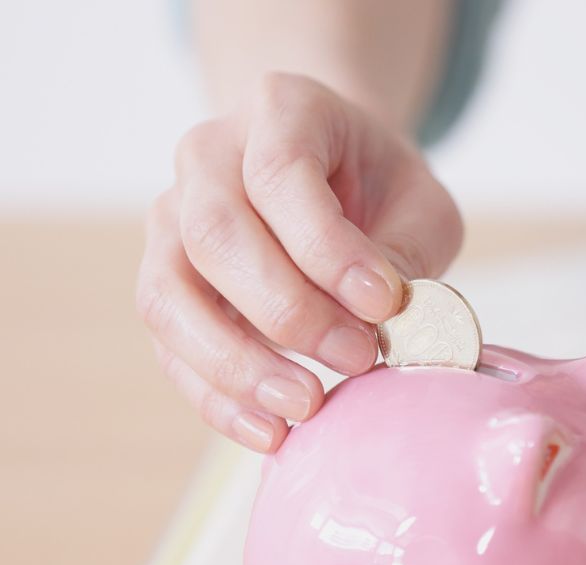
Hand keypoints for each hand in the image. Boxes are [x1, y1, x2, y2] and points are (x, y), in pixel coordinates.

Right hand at [137, 72, 462, 452]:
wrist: (331, 175)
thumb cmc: (380, 188)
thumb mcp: (420, 201)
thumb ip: (408, 250)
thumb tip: (385, 322)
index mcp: (278, 110)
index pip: (282, 174)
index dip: (328, 247)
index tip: (383, 304)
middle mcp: (207, 157)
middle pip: (215, 233)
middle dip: (288, 310)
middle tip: (359, 358)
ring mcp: (170, 220)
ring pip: (170, 294)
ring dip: (237, 362)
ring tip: (306, 406)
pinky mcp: (165, 285)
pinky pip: (169, 347)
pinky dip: (216, 396)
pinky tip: (269, 433)